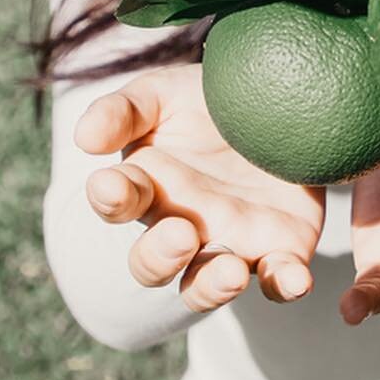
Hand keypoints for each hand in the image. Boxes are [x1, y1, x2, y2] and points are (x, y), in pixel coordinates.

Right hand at [74, 63, 324, 312]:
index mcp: (146, 186)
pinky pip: (278, 279)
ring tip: (228, 272)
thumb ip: (122, 111)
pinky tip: (294, 280)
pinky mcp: (279, 249)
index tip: (110, 185)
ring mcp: (228, 243)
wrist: (273, 104)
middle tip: (181, 233)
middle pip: (153, 263)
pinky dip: (284, 285)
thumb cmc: (203, 103)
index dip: (110, 197)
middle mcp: (180, 225)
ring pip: (206, 285)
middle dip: (160, 256)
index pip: (117, 200)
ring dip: (213, 286)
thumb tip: (84, 137)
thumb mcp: (161, 93)